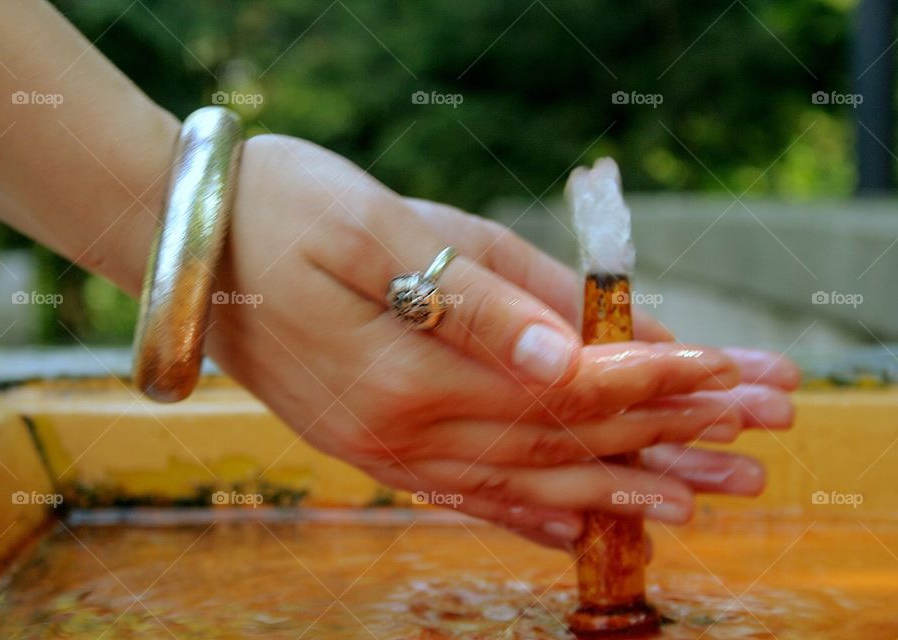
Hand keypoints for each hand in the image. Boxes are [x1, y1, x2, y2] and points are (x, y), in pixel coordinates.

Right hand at [206, 134, 798, 549]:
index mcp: (406, 370)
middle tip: (752, 445)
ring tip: (698, 499)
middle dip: (664, 439)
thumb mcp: (377, 226)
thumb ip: (479, 300)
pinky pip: (467, 495)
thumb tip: (573, 355)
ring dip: (618, 486)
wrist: (186, 245)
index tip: (731, 375)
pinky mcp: (371, 447)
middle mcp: (399, 429)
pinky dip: (532, 513)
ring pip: (525, 479)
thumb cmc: (280, 211)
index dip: (652, 380)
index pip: (563, 386)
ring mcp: (383, 448)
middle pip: (560, 442)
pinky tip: (580, 526)